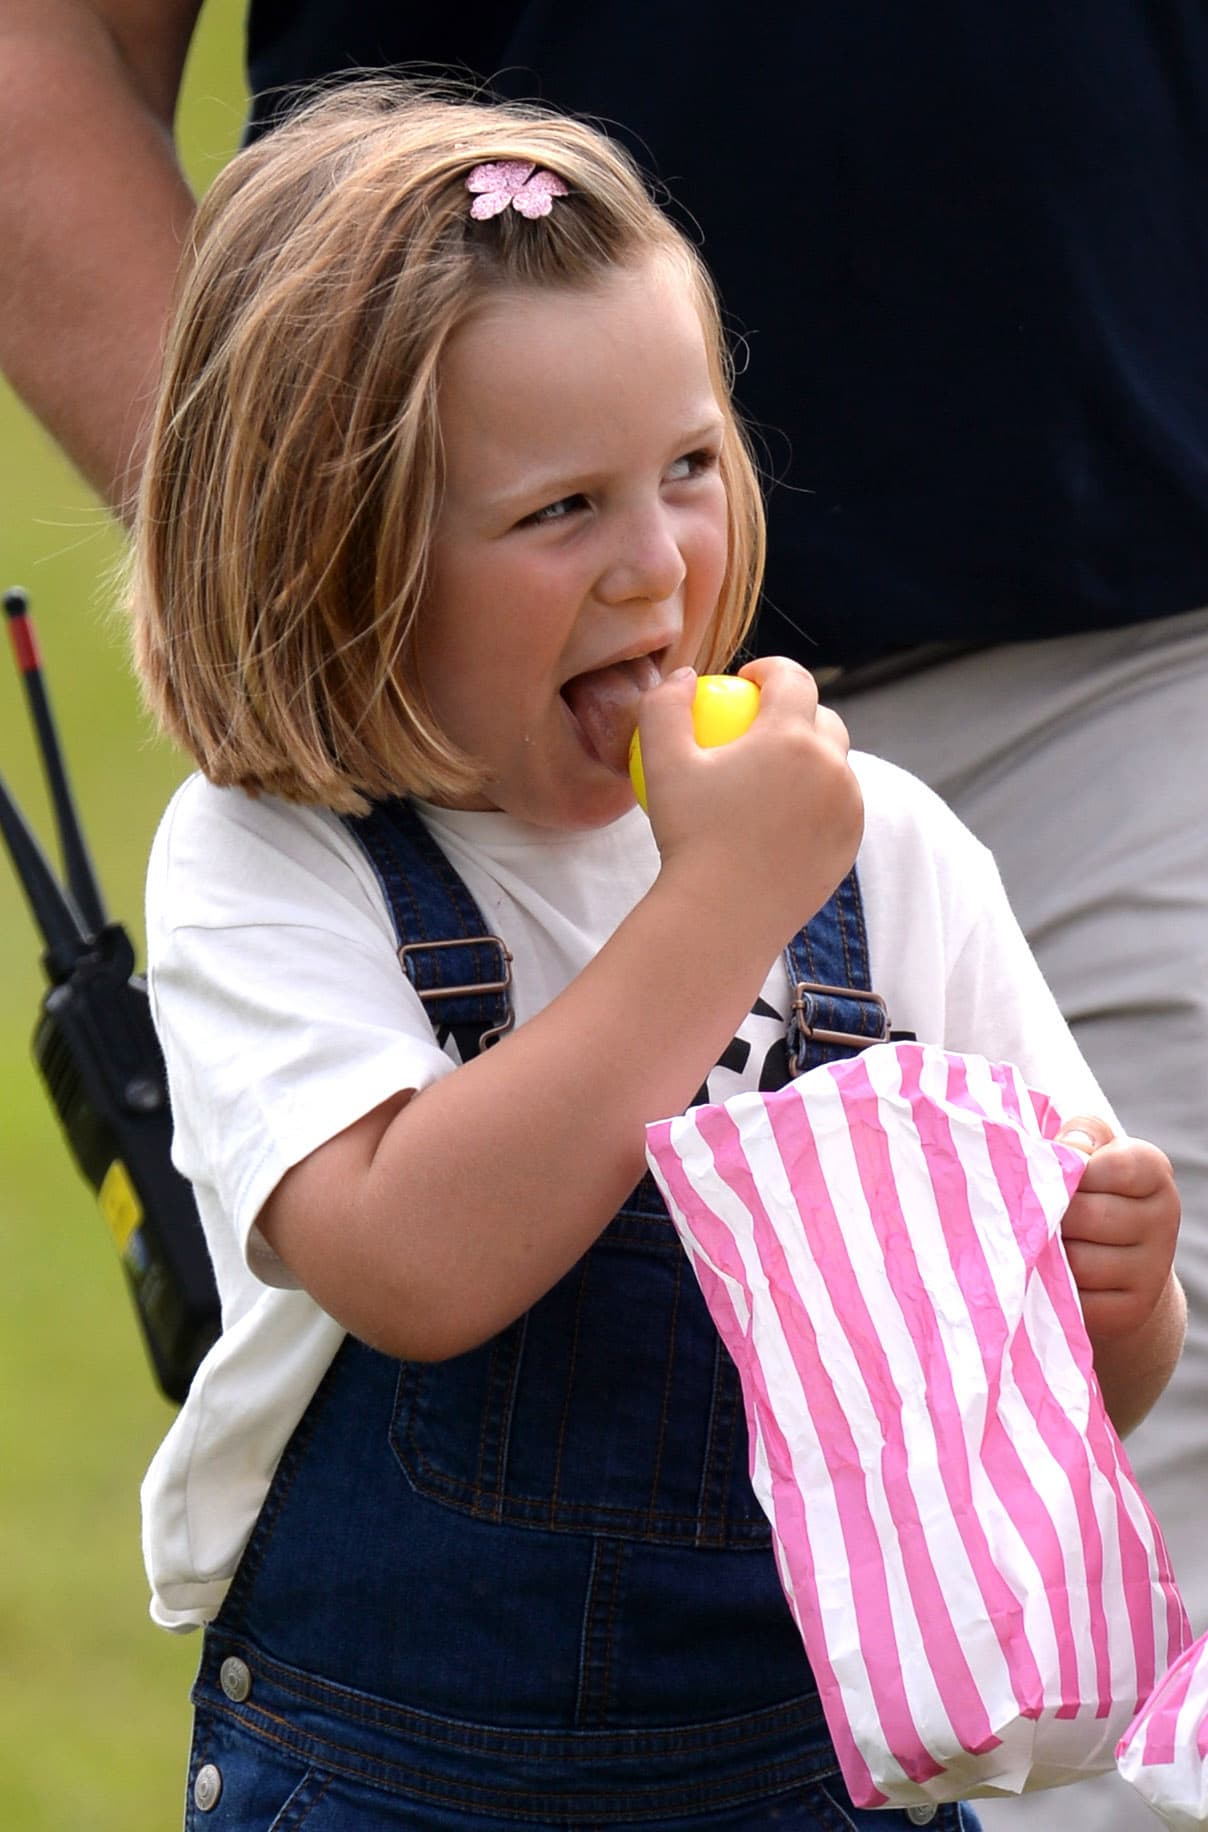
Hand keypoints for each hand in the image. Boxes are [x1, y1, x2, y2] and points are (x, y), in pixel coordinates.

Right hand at [636, 657, 862, 953]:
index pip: (793, 678)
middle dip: (798, 710)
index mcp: (790, 736)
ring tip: (774, 773)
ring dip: (810, 758)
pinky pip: (839, 808)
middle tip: (763, 726)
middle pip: (824, 719)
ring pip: (835, 765)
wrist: (723, 916)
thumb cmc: (687, 836)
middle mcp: (831, 766)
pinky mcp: (850, 843)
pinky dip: (817, 802)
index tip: (746, 682)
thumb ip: (665, 706)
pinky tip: (784, 814)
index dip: (771, 669)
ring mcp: (848, 807)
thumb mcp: (662, 764)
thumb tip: (683, 675)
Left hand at [1056, 1114, 1179, 1341]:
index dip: (1073, 1171)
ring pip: (1079, 1261)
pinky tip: (1051, 1275)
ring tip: (1039, 1243)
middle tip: (1033, 1215)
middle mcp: (1165, 1218)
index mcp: (1153, 1170)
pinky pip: (1077, 1301)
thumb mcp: (1089, 1152)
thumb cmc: (1086, 1193)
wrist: (1113, 1265)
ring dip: (1046, 1253)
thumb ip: (1081, 1136)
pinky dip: (1053, 1289)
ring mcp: (1153, 1269)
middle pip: (1087, 1216)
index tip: (1057, 1175)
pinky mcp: (1133, 1310)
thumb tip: (1070, 1148)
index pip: (1115, 1167)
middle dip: (1049, 1216)